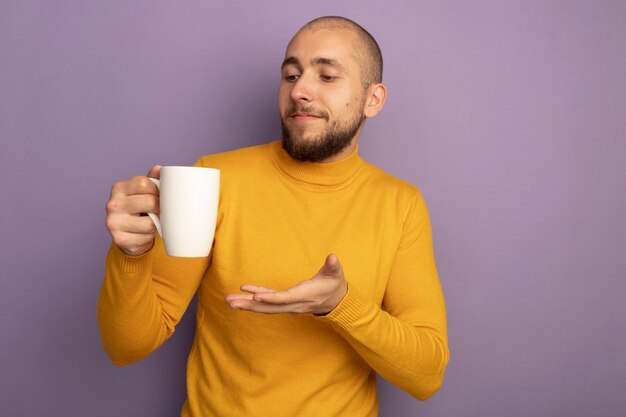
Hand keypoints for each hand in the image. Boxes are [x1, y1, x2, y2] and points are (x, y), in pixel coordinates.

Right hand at [105, 165, 160, 255]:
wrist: (127, 236)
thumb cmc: (139, 209)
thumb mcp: (143, 192)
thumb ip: (152, 180)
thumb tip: (159, 168)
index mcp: (119, 188)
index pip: (145, 183)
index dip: (157, 190)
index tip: (158, 195)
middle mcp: (113, 204)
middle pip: (150, 202)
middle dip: (159, 208)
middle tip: (158, 211)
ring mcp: (114, 222)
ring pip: (150, 223)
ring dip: (156, 225)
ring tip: (151, 223)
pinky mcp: (119, 239)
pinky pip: (146, 238)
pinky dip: (150, 237)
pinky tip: (144, 234)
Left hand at [225, 254, 347, 314]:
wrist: (336, 300)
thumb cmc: (334, 284)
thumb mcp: (335, 274)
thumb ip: (333, 266)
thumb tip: (333, 257)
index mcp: (304, 295)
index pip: (285, 298)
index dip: (270, 298)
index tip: (255, 298)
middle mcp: (293, 304)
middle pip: (269, 306)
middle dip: (249, 305)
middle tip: (230, 302)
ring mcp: (288, 305)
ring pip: (265, 307)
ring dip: (246, 304)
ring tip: (229, 301)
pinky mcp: (285, 302)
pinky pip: (267, 302)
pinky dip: (254, 297)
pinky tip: (243, 292)